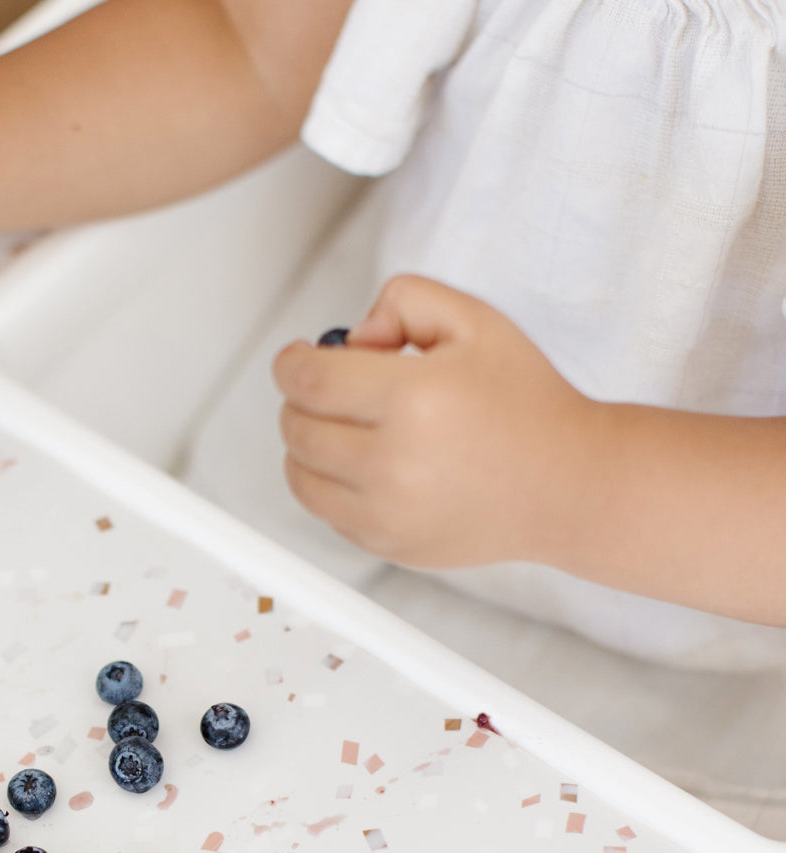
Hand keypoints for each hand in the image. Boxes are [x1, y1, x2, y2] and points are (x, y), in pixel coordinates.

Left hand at [272, 275, 605, 569]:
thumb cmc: (525, 404)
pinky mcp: (387, 544)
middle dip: (301, 400)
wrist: (567, 486)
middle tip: (329, 389)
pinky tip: (368, 464)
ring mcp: (387, 512)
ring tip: (345, 427)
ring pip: (299, 476)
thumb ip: (404, 301)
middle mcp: (395, 463)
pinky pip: (326, 512)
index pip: (309, 381)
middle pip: (297, 427)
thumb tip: (349, 339)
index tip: (295, 357)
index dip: (290, 362)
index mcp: (415, 400)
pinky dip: (331, 486)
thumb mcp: (476, 321)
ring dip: (307, 445)